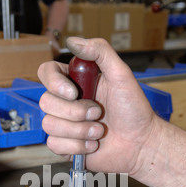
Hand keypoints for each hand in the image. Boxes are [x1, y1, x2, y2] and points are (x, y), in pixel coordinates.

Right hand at [38, 37, 185, 186]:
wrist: (140, 143)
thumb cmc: (133, 109)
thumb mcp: (121, 75)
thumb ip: (100, 52)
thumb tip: (73, 40)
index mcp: (75, 81)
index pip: (47, 73)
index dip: (54, 83)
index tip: (74, 93)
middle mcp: (66, 102)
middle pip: (46, 102)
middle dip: (75, 112)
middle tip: (98, 113)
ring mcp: (64, 124)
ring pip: (49, 125)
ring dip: (79, 130)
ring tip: (99, 131)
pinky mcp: (65, 145)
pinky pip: (54, 144)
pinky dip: (77, 146)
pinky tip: (93, 145)